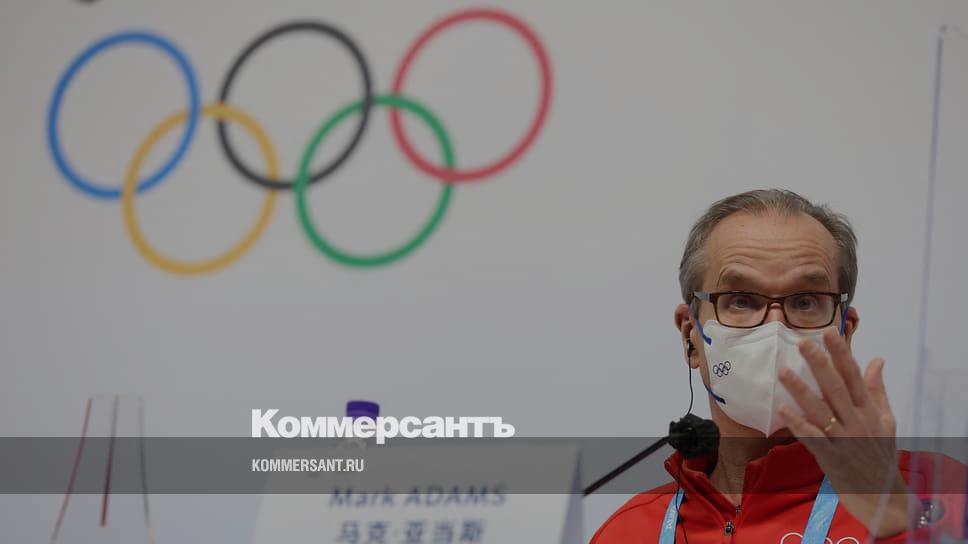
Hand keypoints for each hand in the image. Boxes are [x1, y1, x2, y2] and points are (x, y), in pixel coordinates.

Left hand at [777, 328, 910, 538]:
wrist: (881, 494)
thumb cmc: (879, 452)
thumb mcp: (886, 420)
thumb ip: (877, 390)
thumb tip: (877, 359)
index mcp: (870, 410)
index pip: (855, 376)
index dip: (842, 354)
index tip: (829, 332)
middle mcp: (858, 422)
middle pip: (837, 389)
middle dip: (820, 364)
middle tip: (803, 343)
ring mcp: (844, 440)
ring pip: (821, 411)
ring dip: (801, 390)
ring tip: (783, 371)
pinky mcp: (831, 458)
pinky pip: (812, 438)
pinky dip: (797, 423)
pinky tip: (782, 409)